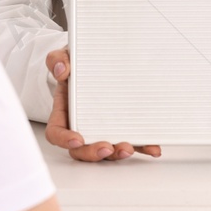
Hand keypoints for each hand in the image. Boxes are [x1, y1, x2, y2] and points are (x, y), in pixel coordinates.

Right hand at [44, 49, 160, 161]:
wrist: (97, 61)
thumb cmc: (77, 65)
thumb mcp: (66, 57)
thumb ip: (58, 60)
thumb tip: (61, 70)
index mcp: (64, 111)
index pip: (57, 132)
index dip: (64, 139)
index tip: (77, 140)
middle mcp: (82, 125)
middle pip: (81, 149)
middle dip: (94, 153)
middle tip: (107, 148)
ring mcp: (102, 129)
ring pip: (106, 151)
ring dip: (117, 154)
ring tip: (129, 148)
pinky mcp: (122, 128)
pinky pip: (131, 142)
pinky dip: (142, 147)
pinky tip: (153, 148)